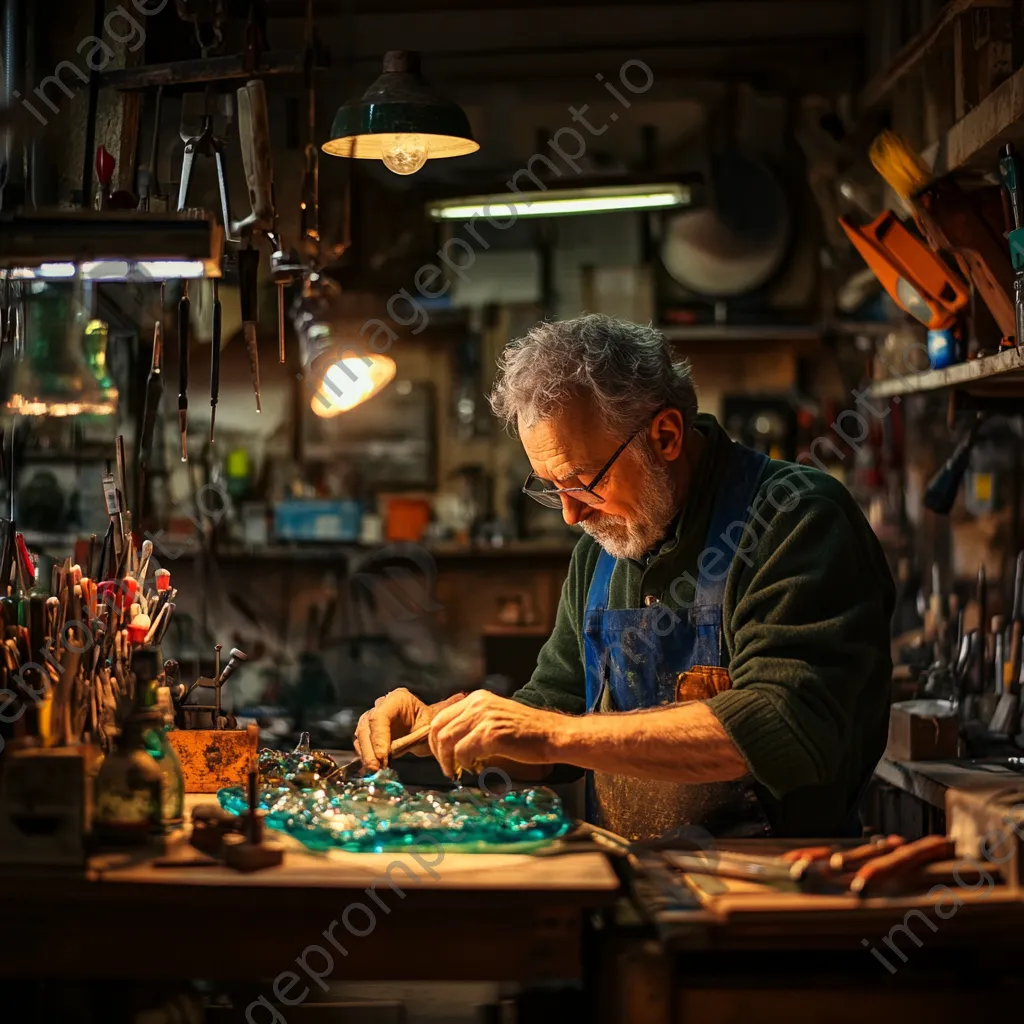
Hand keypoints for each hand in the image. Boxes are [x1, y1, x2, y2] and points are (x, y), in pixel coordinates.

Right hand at [354, 688, 465, 772]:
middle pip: (367, 726)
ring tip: (375, 771)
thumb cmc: (429, 722)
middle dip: (370, 749)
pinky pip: (362, 746)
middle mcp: (380, 706)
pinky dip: (366, 758)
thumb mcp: (437, 716)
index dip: (379, 737)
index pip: (380, 716)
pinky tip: (374, 769)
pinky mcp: (367, 735)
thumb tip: (461, 696)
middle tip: (377, 768)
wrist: (423, 730)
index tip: (384, 756)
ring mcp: (371, 720)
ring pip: (361, 736)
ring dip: (366, 755)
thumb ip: (446, 708)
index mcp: (396, 699)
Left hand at [428, 690, 564, 778]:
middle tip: (447, 768)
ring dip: (448, 761)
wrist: (552, 734)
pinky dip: (464, 764)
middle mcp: (478, 703)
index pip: (440, 718)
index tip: (441, 757)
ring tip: (457, 772)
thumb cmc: (526, 732)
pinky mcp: (491, 734)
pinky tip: (475, 769)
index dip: (435, 741)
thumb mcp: (495, 718)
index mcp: (477, 698)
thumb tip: (450, 744)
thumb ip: (474, 724)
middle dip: (437, 753)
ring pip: (446, 741)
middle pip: (438, 729)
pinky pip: (463, 752)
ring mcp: (484, 717)